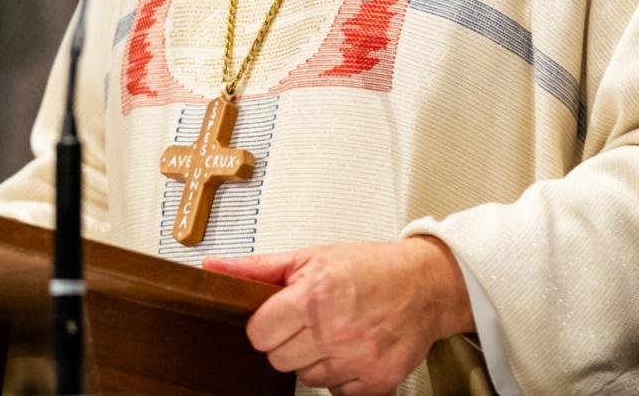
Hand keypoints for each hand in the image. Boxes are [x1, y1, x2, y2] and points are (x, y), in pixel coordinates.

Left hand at [203, 237, 472, 394]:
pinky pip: (335, 391)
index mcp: (314, 296)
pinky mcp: (376, 382)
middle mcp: (335, 331)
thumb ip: (257, 268)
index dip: (266, 324)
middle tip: (311, 320)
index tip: (281, 315)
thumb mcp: (311, 257)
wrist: (426, 285)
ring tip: (336, 332)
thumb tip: (213, 268)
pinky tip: (353, 349)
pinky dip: (340, 374)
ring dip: (315, 358)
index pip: (259, 334)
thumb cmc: (371, 267)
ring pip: (305, 377)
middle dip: (289, 341)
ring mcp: (357, 360)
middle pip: (278, 359)